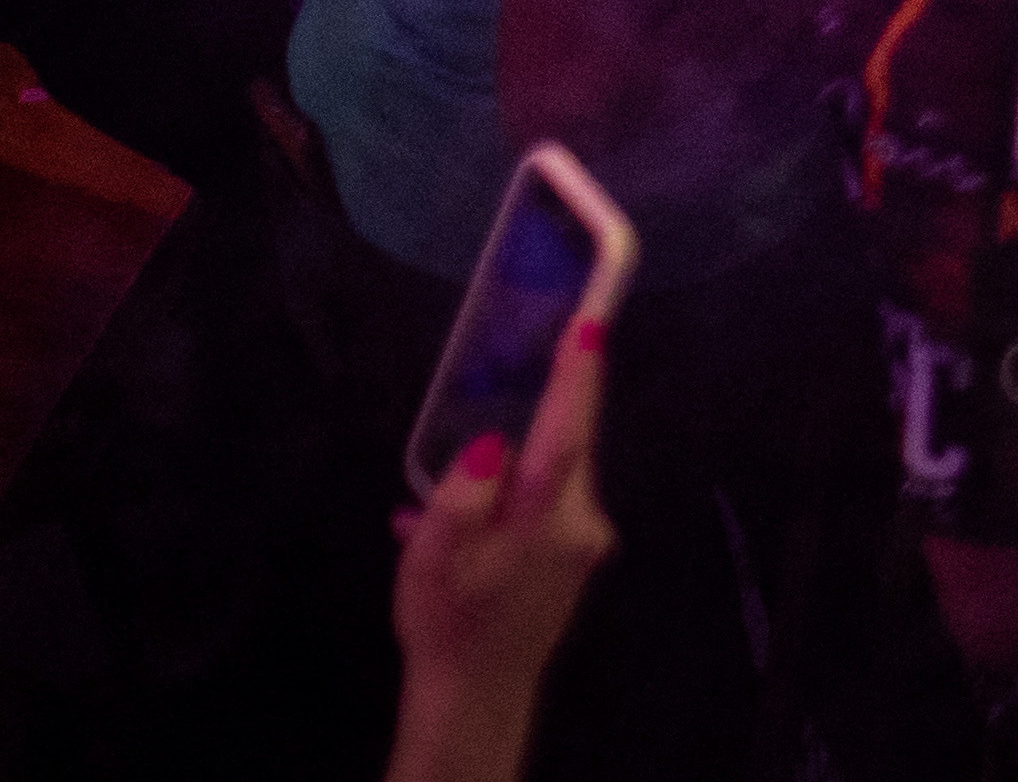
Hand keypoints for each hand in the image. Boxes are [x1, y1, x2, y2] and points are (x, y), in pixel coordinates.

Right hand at [391, 312, 613, 735]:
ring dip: (526, 451)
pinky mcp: (578, 554)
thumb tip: (490, 443)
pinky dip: (519, 489)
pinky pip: (550, 501)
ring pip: (558, 472)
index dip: (576, 376)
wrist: (477, 695)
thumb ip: (457, 496)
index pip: (566, 433)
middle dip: (556, 395)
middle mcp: (580, 524)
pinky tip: (473, 507)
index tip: (588, 323)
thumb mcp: (428, 559)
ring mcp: (585, 541)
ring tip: (481, 439)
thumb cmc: (446, 624)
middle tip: (545, 340)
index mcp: (544, 521)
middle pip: (569, 444)